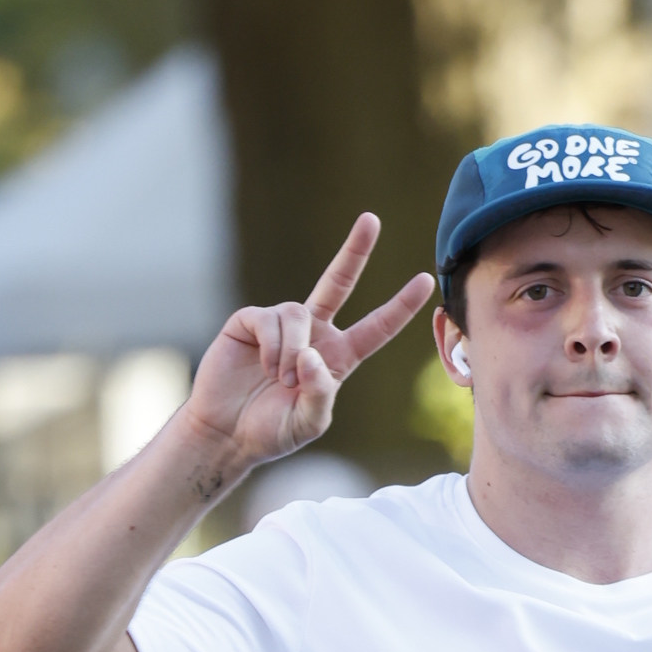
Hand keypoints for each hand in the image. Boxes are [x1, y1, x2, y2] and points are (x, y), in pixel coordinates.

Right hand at [185, 214, 437, 475]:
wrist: (225, 432)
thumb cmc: (270, 432)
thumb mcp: (306, 424)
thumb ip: (319, 396)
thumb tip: (313, 357)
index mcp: (336, 357)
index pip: (375, 329)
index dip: (399, 307)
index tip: (425, 281)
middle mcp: (313, 334)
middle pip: (338, 283)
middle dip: (354, 251)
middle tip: (371, 219)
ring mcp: (281, 324)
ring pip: (299, 314)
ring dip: (293, 350)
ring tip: (281, 379)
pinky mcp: (250, 320)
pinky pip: (270, 320)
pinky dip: (272, 347)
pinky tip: (263, 367)